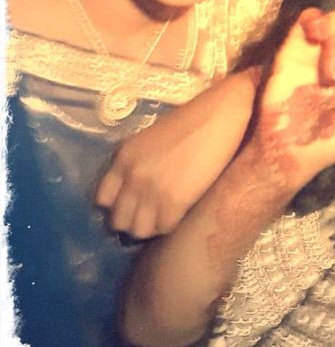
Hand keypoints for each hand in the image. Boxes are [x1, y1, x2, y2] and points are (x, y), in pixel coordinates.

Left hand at [95, 69, 257, 238]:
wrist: (220, 115)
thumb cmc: (192, 121)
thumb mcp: (151, 140)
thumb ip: (138, 163)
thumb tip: (137, 187)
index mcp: (124, 157)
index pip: (103, 199)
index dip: (117, 206)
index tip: (131, 206)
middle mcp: (132, 176)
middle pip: (118, 220)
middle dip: (132, 221)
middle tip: (149, 217)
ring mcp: (152, 191)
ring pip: (139, 230)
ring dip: (151, 228)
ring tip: (164, 218)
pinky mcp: (175, 201)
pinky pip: (164, 228)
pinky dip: (171, 225)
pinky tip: (180, 214)